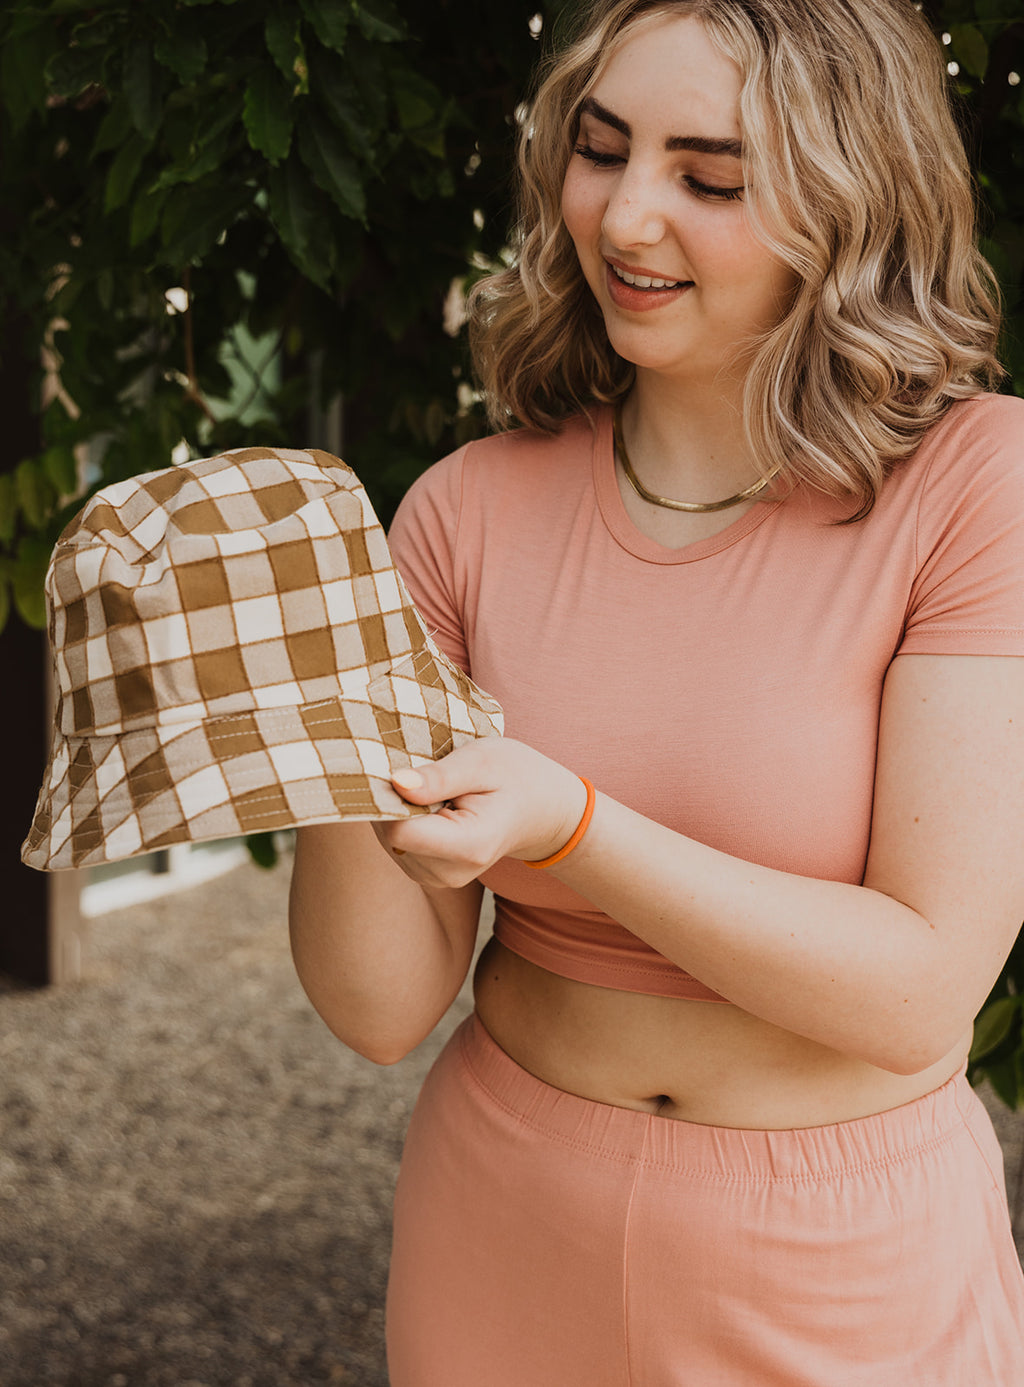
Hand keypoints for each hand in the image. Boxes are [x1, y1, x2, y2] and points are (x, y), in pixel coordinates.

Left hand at [373, 738, 588, 888]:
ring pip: (389, 841)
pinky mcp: (428, 874)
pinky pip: (397, 845)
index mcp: (468, 846)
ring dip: (399, 809)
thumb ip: (440, 776)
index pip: (399, 831)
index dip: (391, 797)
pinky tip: (431, 803)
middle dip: (395, 800)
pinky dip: (404, 820)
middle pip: (390, 836)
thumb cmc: (516, 777)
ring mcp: (438, 878)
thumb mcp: (483, 761)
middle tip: (423, 771)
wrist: (541, 811)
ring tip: (433, 787)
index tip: (403, 767)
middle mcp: (450, 872)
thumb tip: (396, 783)